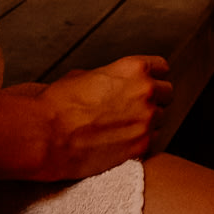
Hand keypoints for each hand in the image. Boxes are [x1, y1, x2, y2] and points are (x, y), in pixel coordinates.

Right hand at [34, 54, 169, 179]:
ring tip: (122, 127)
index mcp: (133, 69)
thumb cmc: (58, 104)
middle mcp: (145, 92)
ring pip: (160, 119)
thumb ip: (110, 78)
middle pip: (167, 94)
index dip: (152, 76)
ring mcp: (146, 120)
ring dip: (146, 122)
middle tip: (135, 107)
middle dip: (154, 99)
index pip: (162, 68)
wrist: (47, 135)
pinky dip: (140, 141)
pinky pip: (152, 141)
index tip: (146, 83)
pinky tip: (120, 141)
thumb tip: (113, 85)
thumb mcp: (85, 76)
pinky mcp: (141, 146)